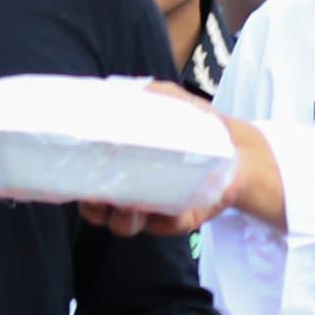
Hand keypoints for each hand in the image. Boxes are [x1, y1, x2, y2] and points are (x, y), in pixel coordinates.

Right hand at [79, 109, 283, 239]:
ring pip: (125, 226)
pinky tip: (162, 208)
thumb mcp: (170, 103)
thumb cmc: (194, 124)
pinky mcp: (179, 220)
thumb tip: (123, 88)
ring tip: (129, 202)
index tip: (78, 181)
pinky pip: (163, 227)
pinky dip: (161, 220)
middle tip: (97, 195)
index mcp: (121, 169)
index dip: (78, 188)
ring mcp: (154, 210)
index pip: (88, 186)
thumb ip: (148, 95)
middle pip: (99, 214)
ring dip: (122, 217)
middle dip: (94, 209)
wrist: (236, 145)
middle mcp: (131, 194)